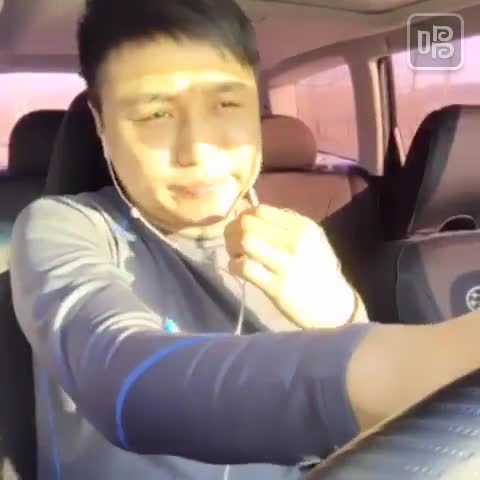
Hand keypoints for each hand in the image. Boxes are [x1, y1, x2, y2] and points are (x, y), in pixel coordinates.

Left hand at [225, 205, 365, 327]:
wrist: (333, 305)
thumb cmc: (318, 269)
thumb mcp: (311, 239)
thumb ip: (283, 225)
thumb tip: (248, 215)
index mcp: (303, 226)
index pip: (260, 210)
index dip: (244, 216)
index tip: (242, 228)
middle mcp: (295, 241)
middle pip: (248, 223)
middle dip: (233, 231)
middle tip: (234, 242)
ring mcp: (286, 264)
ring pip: (245, 241)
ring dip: (232, 247)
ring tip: (237, 255)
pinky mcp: (276, 287)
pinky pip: (244, 268)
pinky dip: (234, 266)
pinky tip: (239, 269)